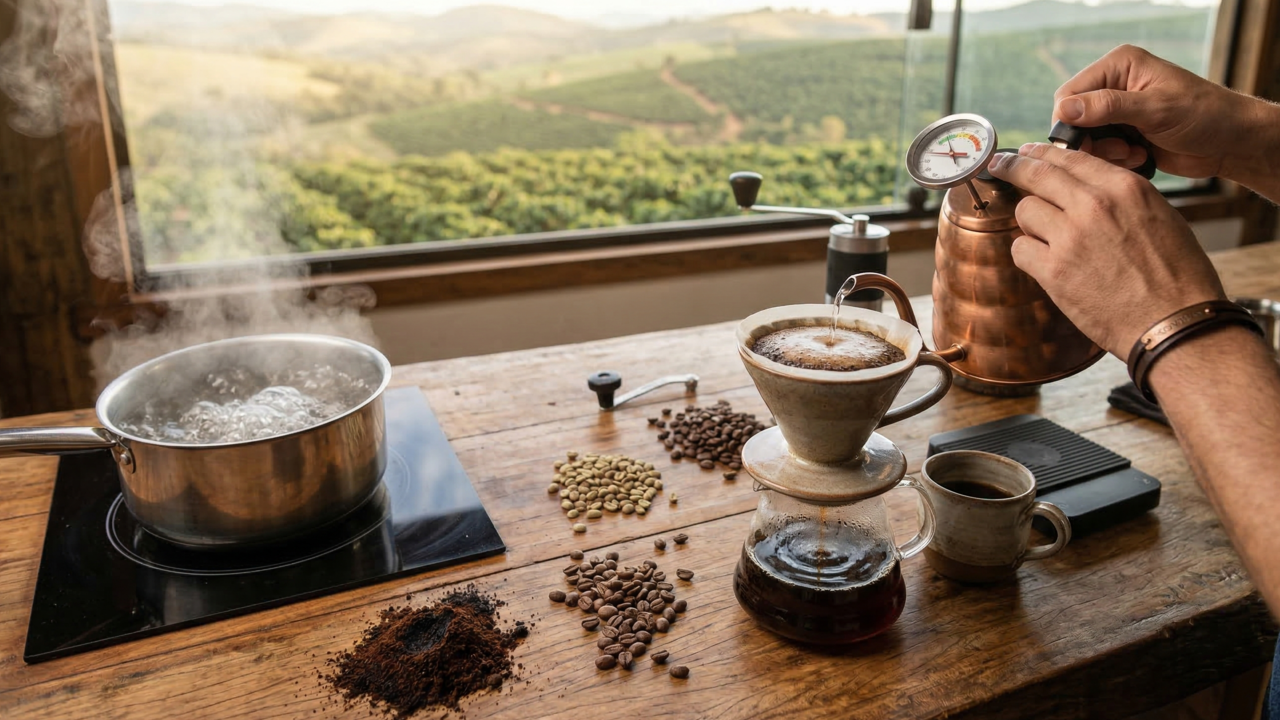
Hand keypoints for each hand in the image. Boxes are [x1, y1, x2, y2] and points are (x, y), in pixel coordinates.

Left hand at [987, 143, 1225, 359]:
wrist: (1173, 322)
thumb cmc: (1177, 275)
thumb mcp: (1161, 217)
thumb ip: (1121, 198)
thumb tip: (1088, 190)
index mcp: (1125, 188)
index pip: (1071, 158)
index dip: (1042, 153)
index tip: (1026, 152)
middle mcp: (1094, 205)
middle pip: (1037, 174)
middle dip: (1014, 168)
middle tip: (1000, 166)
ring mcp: (1070, 237)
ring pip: (1025, 211)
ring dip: (1030, 224)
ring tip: (1048, 240)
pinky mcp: (1054, 271)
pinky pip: (1020, 249)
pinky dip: (1027, 255)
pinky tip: (1044, 265)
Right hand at [1054, 45, 1268, 180]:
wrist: (1230, 142)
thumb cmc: (1203, 115)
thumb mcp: (1155, 109)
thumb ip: (1108, 107)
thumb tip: (1064, 109)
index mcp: (1119, 66)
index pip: (1069, 94)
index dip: (1070, 122)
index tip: (1086, 144)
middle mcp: (1113, 86)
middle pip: (1073, 119)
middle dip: (1090, 141)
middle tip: (1119, 150)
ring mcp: (1118, 112)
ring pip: (1085, 139)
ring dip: (1104, 153)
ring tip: (1132, 154)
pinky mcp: (1123, 134)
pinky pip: (1100, 152)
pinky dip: (1114, 160)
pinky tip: (1139, 157)